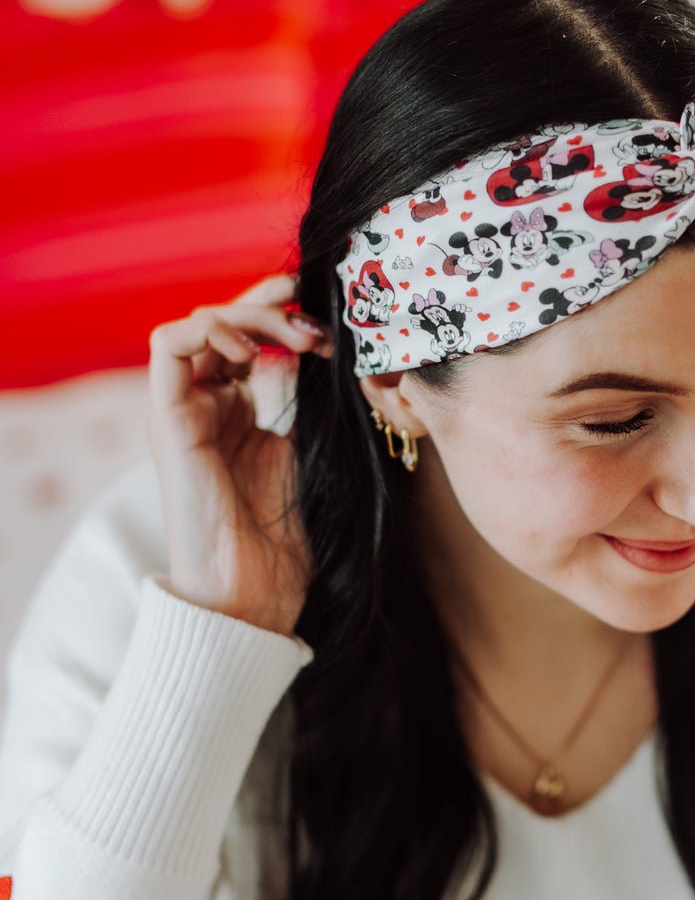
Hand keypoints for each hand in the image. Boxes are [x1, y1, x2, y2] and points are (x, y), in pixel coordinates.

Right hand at [146, 271, 333, 636]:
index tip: (324, 307)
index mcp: (237, 408)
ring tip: (295, 339)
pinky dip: (208, 331)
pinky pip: (166, 345)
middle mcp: (205, 403)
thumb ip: (303, 396)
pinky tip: (249, 353)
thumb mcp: (306, 446)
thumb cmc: (284, 534)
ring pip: (199, 323)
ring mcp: (182, 410)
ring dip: (250, 316)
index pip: (248, 334)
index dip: (281, 309)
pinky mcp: (166, 421)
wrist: (252, 592)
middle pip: (224, 320)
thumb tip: (318, 346)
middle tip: (318, 327)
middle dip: (274, 308)